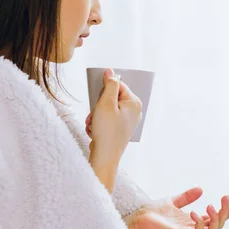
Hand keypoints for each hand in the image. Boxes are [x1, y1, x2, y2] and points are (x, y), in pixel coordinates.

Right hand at [87, 69, 141, 190]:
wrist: (105, 157)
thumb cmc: (107, 131)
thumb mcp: (106, 102)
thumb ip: (109, 85)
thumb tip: (110, 72)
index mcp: (134, 103)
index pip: (118, 85)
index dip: (104, 91)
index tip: (98, 99)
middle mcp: (134, 111)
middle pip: (111, 98)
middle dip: (98, 106)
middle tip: (95, 114)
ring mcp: (128, 122)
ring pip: (106, 109)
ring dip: (96, 116)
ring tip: (94, 125)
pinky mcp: (120, 130)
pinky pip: (106, 120)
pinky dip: (98, 124)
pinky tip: (96, 131)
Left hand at [124, 187, 228, 228]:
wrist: (138, 220)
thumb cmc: (152, 214)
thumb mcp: (173, 201)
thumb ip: (187, 197)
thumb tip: (200, 189)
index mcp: (192, 222)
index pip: (214, 218)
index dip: (226, 211)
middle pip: (218, 225)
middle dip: (225, 212)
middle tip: (227, 199)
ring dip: (217, 218)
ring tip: (213, 205)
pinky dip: (200, 222)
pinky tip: (195, 212)